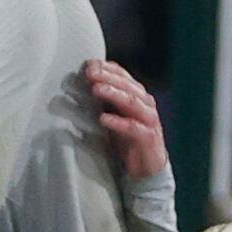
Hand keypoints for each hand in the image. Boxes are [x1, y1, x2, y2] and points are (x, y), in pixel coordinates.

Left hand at [86, 59, 167, 177]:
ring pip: (132, 102)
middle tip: (90, 73)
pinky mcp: (148, 137)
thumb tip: (83, 81)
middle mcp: (145, 103)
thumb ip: (104, 98)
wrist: (147, 166)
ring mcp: (148, 119)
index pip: (122, 75)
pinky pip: (133, 127)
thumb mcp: (115, 113)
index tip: (88, 64)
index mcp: (137, 94)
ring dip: (114, 94)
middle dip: (108, 77)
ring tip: (96, 89)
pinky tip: (103, 118)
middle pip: (127, 85)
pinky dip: (118, 122)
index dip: (107, 68)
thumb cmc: (128, 137)